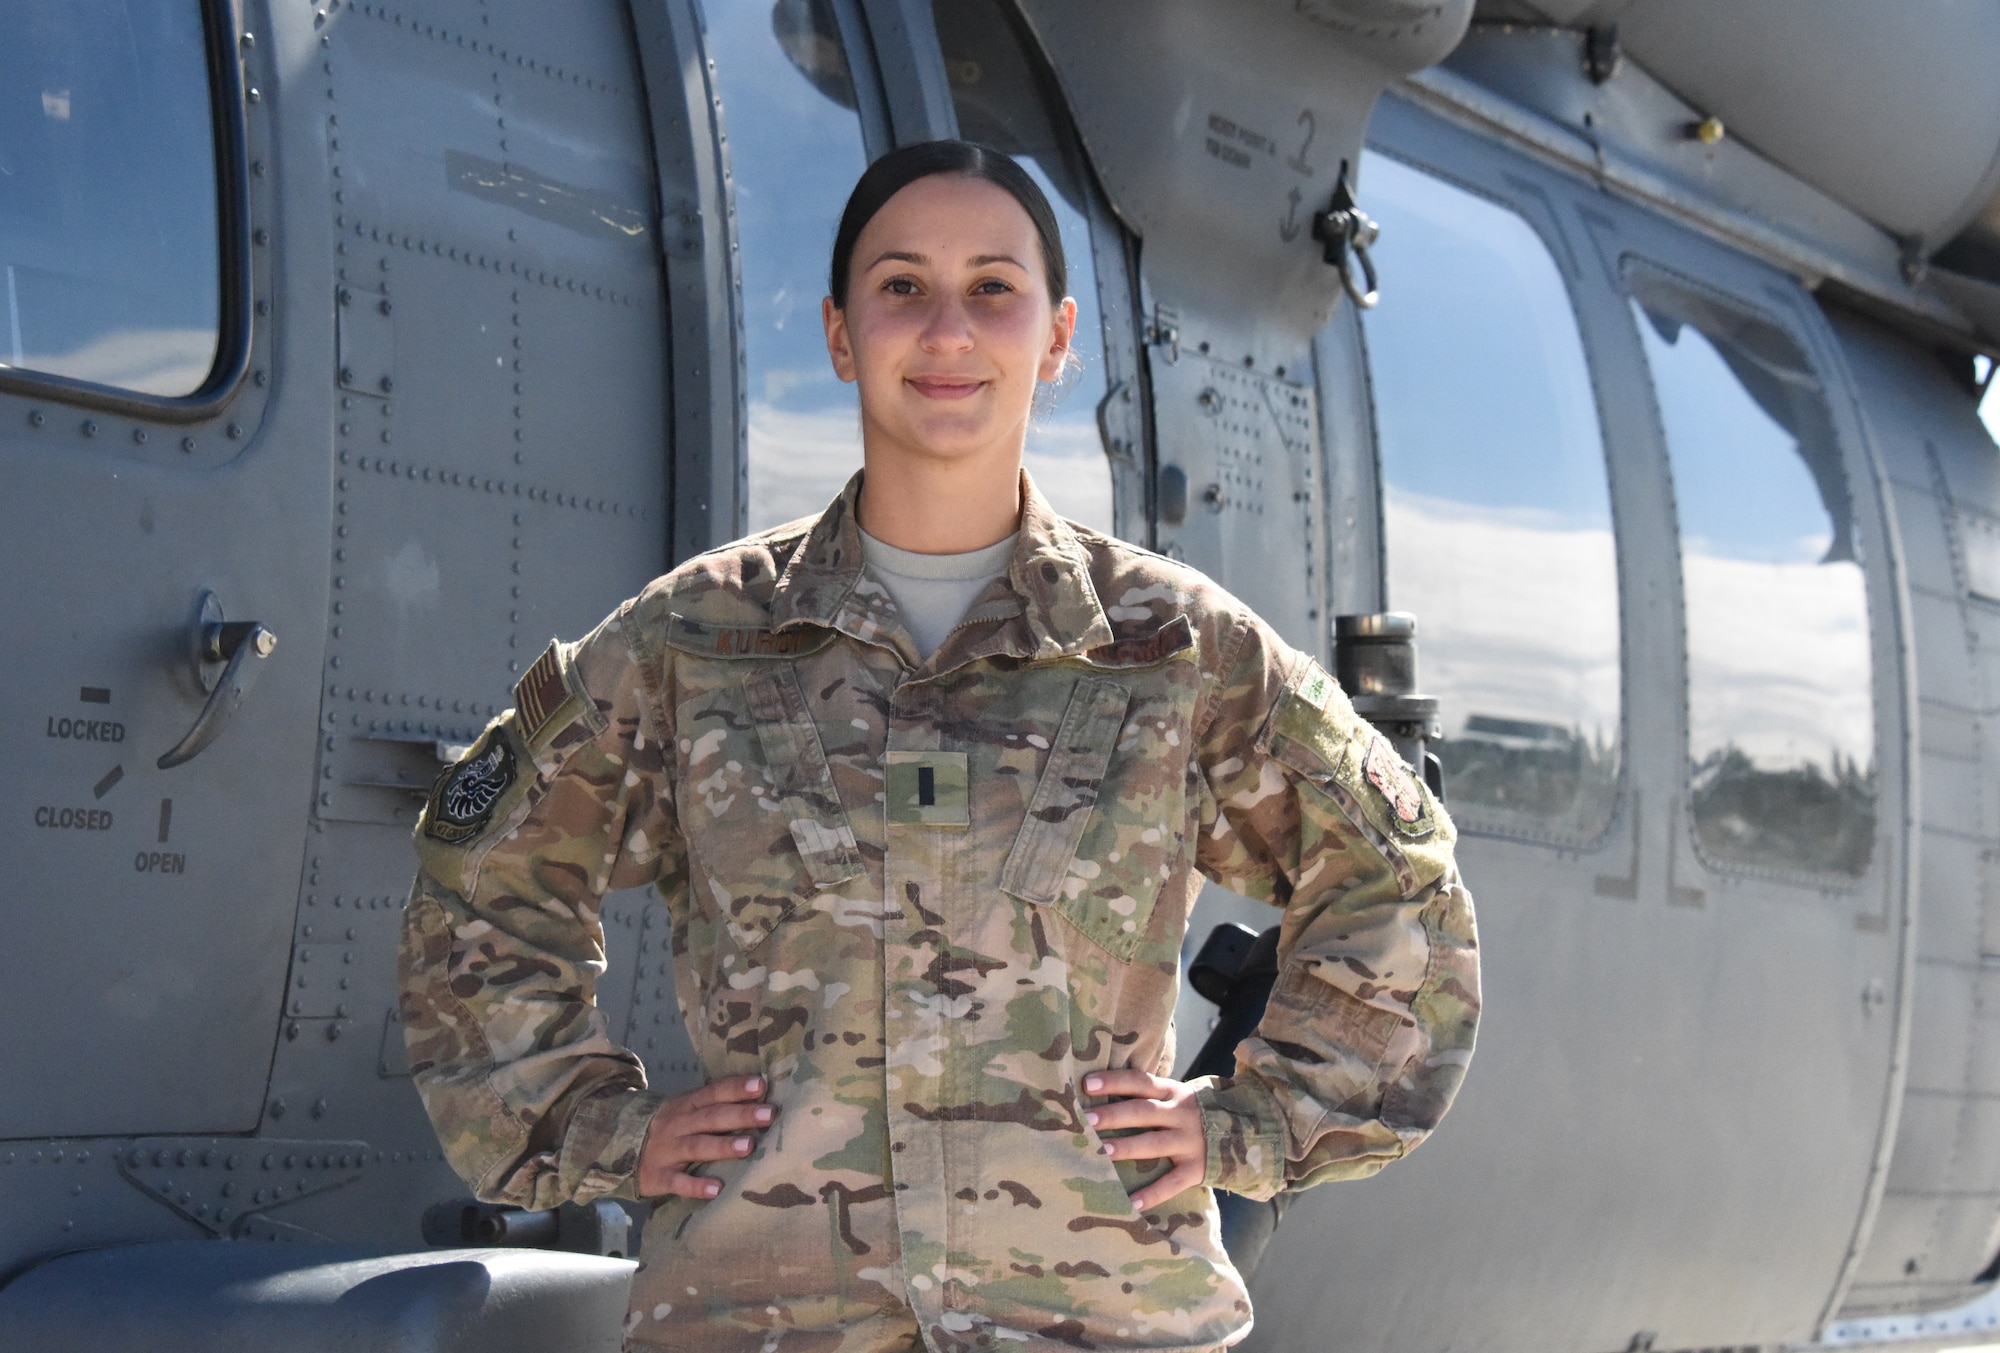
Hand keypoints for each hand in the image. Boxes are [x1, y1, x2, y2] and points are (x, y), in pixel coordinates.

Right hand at [636, 1075, 773, 1198]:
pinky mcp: (657, 1176)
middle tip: (769, 1114)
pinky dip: (695, 1186)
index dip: (736, 1088)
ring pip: (696, 1147)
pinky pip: (677, 1182)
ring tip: (749, 1147)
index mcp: (687, 1105)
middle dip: (740, 1115)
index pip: (714, 1092)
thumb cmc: (668, 1128)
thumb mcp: (684, 1109)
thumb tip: (758, 1096)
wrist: (615, 1145)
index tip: (762, 1085)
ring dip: (722, 1146)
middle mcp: (678, 1124)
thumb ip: (713, 1104)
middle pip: (711, 1118)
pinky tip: (715, 1190)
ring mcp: (666, 1150)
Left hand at [1081, 1069, 1205, 1211]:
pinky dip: (1152, 1194)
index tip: (1087, 1084)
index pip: (1140, 1082)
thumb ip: (1149, 1097)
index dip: (1114, 1081)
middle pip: (1143, 1112)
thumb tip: (1100, 1097)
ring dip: (1127, 1147)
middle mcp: (1181, 1114)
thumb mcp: (1176, 1097)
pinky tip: (1131, 1203)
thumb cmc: (1192, 1115)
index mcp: (1172, 1092)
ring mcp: (1190, 1142)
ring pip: (1154, 1144)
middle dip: (1114, 1115)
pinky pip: (1172, 1183)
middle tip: (1087, 1119)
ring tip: (1102, 1151)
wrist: (1244, 1133)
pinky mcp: (1197, 1168)